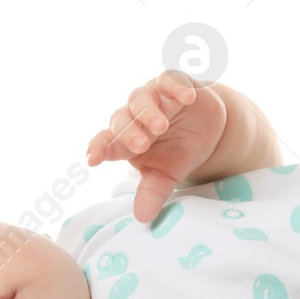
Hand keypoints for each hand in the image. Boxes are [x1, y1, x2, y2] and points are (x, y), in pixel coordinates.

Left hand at [85, 70, 226, 223]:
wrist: (207, 129)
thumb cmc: (177, 151)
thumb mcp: (166, 175)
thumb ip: (152, 193)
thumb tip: (142, 219)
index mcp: (126, 141)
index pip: (107, 143)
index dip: (98, 148)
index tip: (92, 159)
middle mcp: (135, 116)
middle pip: (122, 119)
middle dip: (129, 132)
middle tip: (140, 145)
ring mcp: (154, 97)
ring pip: (141, 98)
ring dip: (148, 111)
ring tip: (160, 126)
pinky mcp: (174, 84)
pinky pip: (170, 79)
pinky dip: (176, 86)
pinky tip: (186, 97)